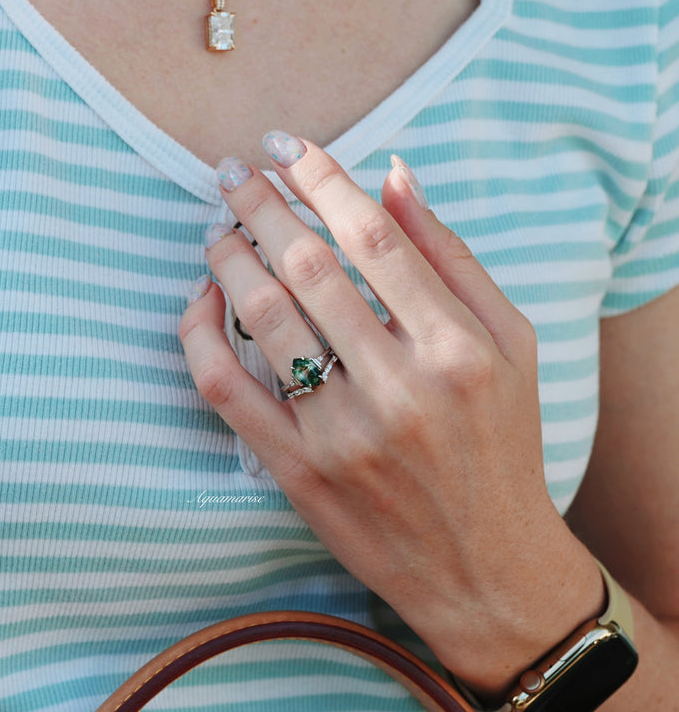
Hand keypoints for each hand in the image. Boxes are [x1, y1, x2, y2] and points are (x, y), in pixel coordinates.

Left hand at [179, 132, 603, 696]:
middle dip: (259, 204)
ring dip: (227, 256)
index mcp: (457, 348)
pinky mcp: (298, 472)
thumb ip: (454, 258)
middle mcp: (399, 387)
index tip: (285, 147)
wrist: (483, 565)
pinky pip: (227, 389)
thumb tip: (397, 176)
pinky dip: (199, 333)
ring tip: (218, 227)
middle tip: (232, 172)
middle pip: (307, 265)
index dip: (320, 178)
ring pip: (261, 317)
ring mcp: (342, 434)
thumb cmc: (503, 448)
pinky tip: (200, 301)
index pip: (371, 236)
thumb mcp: (512, 347)